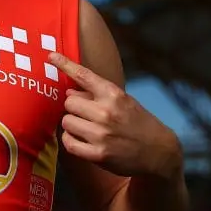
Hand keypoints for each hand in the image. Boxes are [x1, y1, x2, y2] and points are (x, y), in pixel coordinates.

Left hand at [49, 52, 181, 179]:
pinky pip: (68, 142)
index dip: (65, 64)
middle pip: (68, 102)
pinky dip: (71, 141)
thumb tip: (69, 92)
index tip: (51, 56)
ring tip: (86, 128)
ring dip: (72, 125)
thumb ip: (97, 95)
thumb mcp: (123, 102)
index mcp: (114, 94)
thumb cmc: (138, 123)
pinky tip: (81, 140)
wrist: (159, 152)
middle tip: (86, 114)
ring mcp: (102, 134)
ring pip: (66, 122)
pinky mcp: (98, 154)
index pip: (84, 75)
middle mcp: (106, 112)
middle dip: (74, 108)